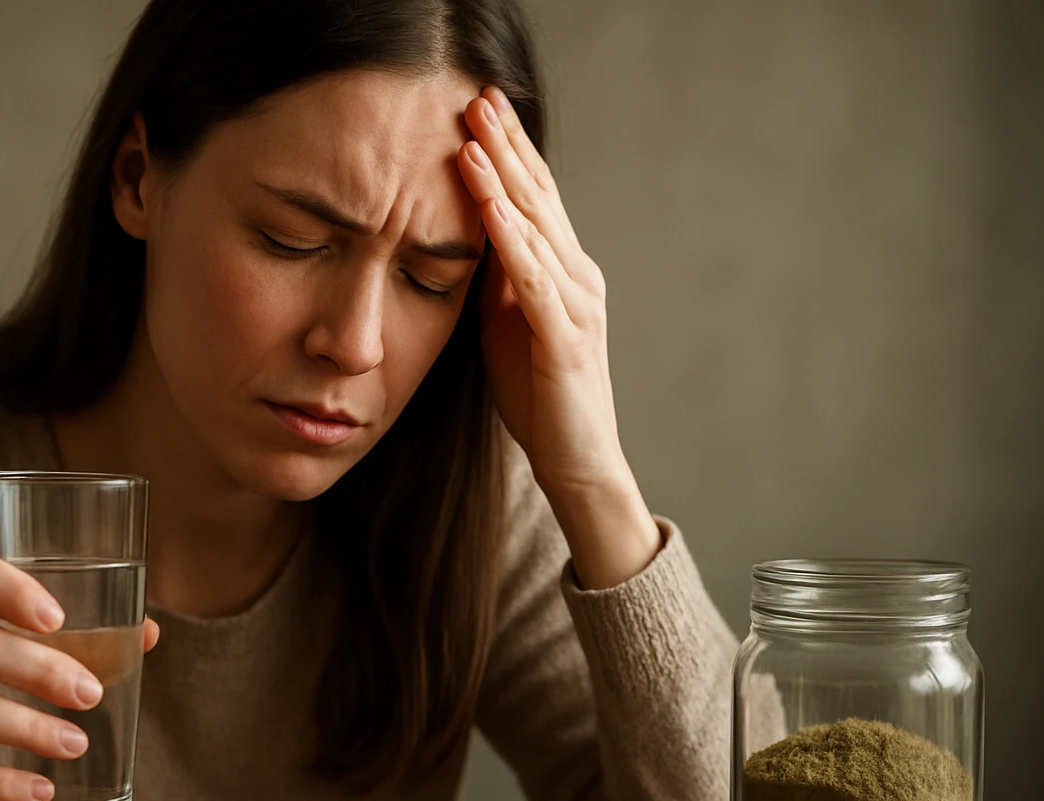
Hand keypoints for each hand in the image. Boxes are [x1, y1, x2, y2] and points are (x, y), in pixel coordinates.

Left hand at [456, 88, 661, 587]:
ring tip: (472, 135)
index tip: (478, 107)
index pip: (533, 198)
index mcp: (561, 272)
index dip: (507, 151)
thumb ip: (495, 279)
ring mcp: (576, 306)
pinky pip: (534, 281)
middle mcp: (577, 277)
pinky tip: (491, 209)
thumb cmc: (539, 397)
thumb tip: (465, 234)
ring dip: (503, 181)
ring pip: (538, 230)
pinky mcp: (566, 340)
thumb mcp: (506, 325)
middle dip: (506, 145)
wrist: (576, 462)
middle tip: (478, 95)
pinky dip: (512, 241)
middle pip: (539, 198)